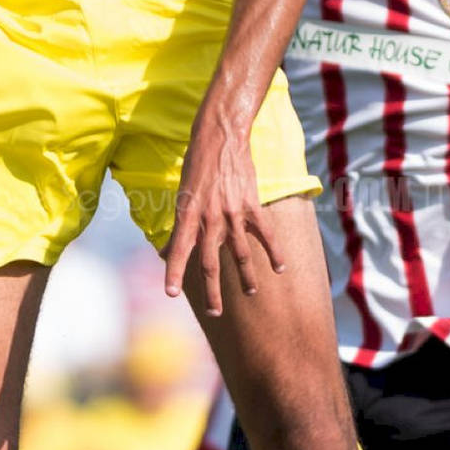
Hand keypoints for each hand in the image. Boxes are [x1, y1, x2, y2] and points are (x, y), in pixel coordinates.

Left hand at [163, 108, 284, 316]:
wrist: (221, 136)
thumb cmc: (197, 163)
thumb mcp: (182, 192)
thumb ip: (180, 224)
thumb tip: (169, 248)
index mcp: (188, 212)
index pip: (179, 249)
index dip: (174, 272)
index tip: (170, 294)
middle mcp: (209, 217)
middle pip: (209, 262)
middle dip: (211, 291)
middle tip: (213, 313)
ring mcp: (231, 213)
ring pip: (239, 255)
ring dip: (245, 277)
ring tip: (250, 293)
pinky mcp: (251, 206)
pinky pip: (265, 235)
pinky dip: (273, 252)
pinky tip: (280, 268)